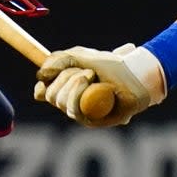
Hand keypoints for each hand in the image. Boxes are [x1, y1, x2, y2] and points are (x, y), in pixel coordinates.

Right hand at [34, 44, 164, 126]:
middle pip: (50, 95)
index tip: (48, 75)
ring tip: (92, 74)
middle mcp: (73, 103)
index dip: (42, 84)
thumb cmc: (113, 65)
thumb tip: (40, 76)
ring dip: (73, 82)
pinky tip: (91, 81)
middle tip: (87, 70)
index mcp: (69, 90)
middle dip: (65, 77)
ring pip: (60, 101)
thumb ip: (59, 61)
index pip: (43, 93)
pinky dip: (78, 92)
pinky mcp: (94, 121)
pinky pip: (74, 110)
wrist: (136, 72)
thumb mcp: (82, 56)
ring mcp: (83, 113)